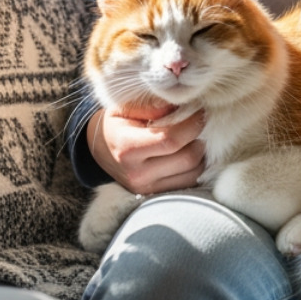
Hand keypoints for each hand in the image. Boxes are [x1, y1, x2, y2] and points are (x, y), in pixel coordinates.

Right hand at [87, 102, 206, 195]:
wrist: (100, 149)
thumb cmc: (116, 123)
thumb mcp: (125, 107)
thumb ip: (151, 105)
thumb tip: (180, 107)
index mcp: (127, 148)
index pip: (171, 139)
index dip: (192, 124)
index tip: (199, 111)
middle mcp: (137, 173)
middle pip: (187, 158)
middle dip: (200, 137)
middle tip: (199, 123)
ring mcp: (147, 188)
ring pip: (193, 173)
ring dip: (201, 153)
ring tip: (193, 137)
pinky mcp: (155, 194)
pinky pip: (189, 182)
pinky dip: (195, 166)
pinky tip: (188, 151)